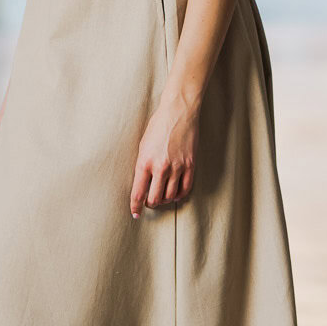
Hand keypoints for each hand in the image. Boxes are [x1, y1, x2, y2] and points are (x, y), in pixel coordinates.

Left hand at [130, 97, 198, 218]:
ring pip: (170, 196)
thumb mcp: (143, 145)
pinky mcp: (190, 165)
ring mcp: (177, 167)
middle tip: (150, 203)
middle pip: (155, 199)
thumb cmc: (158, 125)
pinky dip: (179, 195)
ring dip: (165, 200)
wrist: (178, 112)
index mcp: (145, 162)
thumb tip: (143, 183)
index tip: (135, 213)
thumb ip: (143, 165)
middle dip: (151, 204)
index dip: (135, 206)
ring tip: (162, 197)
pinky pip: (185, 188)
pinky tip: (175, 194)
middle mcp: (161, 167)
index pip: (138, 193)